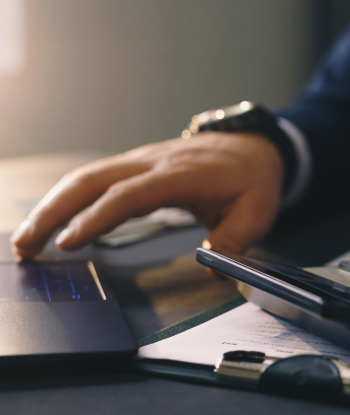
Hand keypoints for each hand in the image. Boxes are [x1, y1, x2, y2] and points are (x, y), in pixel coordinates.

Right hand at [11, 132, 283, 257]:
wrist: (254, 148)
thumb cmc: (253, 180)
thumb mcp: (257, 212)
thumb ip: (235, 239)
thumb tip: (212, 266)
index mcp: (181, 175)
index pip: (129, 195)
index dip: (97, 218)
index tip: (70, 242)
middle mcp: (153, 163)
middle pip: (91, 180)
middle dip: (52, 210)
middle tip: (26, 246)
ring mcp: (141, 161)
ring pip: (86, 177)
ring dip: (52, 205)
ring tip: (27, 241)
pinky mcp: (136, 166)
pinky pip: (95, 180)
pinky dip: (68, 199)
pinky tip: (54, 221)